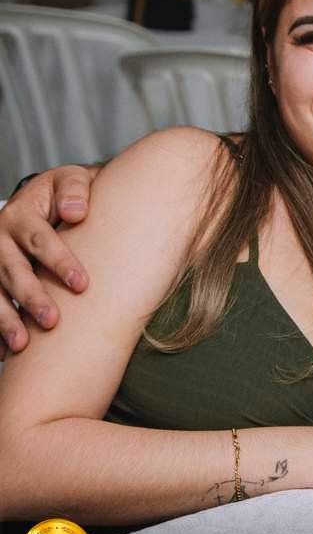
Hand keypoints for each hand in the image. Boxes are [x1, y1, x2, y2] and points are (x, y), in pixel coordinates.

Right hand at [0, 165, 95, 354]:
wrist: (47, 197)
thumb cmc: (67, 192)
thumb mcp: (71, 180)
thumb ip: (76, 190)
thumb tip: (76, 211)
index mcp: (21, 213)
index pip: (40, 240)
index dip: (60, 262)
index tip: (83, 284)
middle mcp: (0, 237)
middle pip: (14, 271)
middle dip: (32, 297)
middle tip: (53, 321)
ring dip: (6, 320)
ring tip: (22, 345)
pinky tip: (4, 354)